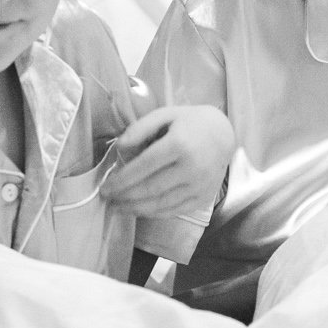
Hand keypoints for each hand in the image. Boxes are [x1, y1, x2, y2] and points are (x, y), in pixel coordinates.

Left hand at [100, 105, 233, 219]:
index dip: (121, 180)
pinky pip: (174, 210)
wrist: (223, 135)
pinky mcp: (203, 198)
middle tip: (107, 200)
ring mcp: (199, 186)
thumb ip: (140, 128)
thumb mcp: (165, 114)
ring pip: (161, 203)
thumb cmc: (189, 123)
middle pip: (150, 188)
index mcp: (179, 144)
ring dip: (135, 208)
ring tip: (118, 208)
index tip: (104, 188)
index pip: (143, 167)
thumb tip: (119, 148)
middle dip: (124, 197)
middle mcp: (191, 168)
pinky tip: (139, 210)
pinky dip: (154, 213)